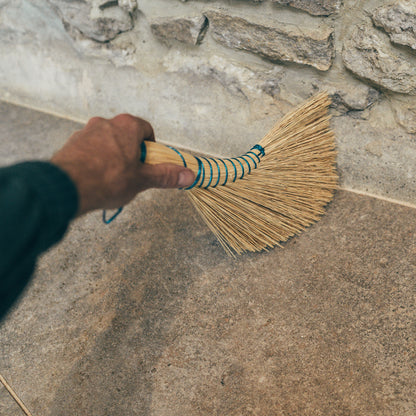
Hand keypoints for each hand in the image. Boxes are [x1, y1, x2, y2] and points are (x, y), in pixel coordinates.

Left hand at [51, 114, 194, 215]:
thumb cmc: (107, 180)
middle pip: (127, 136)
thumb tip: (189, 175)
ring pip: (108, 142)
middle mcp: (106, 123)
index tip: (149, 164)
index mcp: (127, 126)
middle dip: (132, 153)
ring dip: (113, 156)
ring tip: (112, 179)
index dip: (151, 149)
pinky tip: (95, 178)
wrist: (67, 187)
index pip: (147, 130)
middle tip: (132, 174)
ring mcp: (87, 131)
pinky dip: (96, 160)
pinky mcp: (73, 143)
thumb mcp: (142, 180)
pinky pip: (91, 149)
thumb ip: (166, 175)